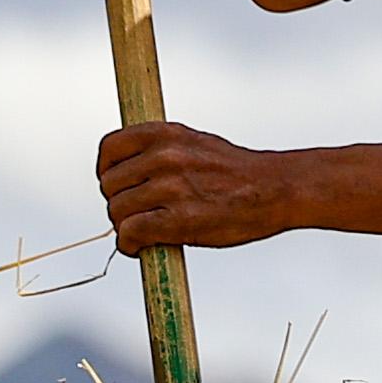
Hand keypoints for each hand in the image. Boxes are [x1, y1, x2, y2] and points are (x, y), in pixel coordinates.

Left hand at [101, 121, 300, 250]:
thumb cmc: (235, 172)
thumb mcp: (195, 143)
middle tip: (138, 215)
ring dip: (125, 227)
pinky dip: (130, 245)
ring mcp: (171, 188)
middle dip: (118, 203)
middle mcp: (164, 156)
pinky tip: (141, 248)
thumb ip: (160, 150)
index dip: (107, 171)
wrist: (275, 191)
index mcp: (166, 134)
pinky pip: (131, 233)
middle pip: (109, 185)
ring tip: (143, 234)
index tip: (118, 185)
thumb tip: (127, 168)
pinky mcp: (179, 221)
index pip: (109, 148)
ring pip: (117, 212)